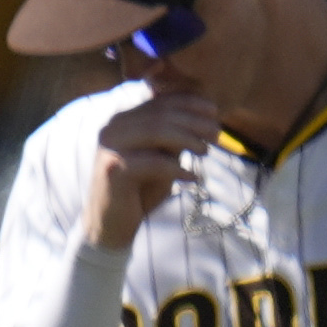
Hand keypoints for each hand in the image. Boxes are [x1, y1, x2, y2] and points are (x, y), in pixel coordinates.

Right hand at [89, 95, 214, 249]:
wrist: (111, 223)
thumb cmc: (139, 189)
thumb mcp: (160, 159)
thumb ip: (172, 140)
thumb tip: (202, 121)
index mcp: (123, 121)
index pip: (158, 102)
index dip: (188, 102)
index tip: (214, 110)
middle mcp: (113, 128)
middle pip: (159, 115)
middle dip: (193, 121)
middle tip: (216, 133)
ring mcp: (110, 146)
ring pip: (155, 131)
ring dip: (187, 139)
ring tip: (206, 151)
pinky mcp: (114, 169)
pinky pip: (153, 163)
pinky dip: (178, 169)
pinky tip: (193, 177)